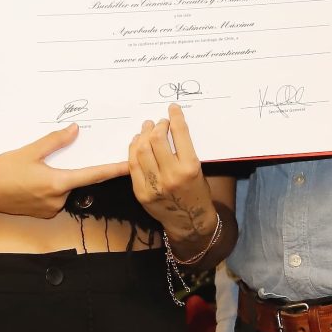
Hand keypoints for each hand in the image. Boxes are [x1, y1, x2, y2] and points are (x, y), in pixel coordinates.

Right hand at [0, 124, 128, 217]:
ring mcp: (49, 209)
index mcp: (57, 184)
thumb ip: (55, 141)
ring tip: (36, 168)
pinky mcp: (41, 213)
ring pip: (65, 188)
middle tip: (56, 157)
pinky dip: (51, 186)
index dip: (113, 170)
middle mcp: (57, 200)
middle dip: (73, 167)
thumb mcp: (29, 151)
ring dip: (60, 177)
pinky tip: (33, 179)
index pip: (93, 175)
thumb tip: (76, 130)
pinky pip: (55, 197)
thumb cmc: (1, 171)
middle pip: (78, 181)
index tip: (129, 165)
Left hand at [128, 104, 215, 249]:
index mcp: (190, 168)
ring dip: (144, 135)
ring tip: (147, 129)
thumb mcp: (198, 170)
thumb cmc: (198, 193)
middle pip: (157, 140)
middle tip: (159, 122)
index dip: (175, 117)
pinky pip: (132, 165)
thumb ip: (185, 151)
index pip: (180, 134)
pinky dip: (133, 150)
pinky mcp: (141, 193)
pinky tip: (138, 143)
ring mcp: (153, 185)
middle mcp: (171, 176)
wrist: (189, 223)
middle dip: (157, 125)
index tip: (172, 109)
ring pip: (141, 150)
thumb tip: (171, 127)